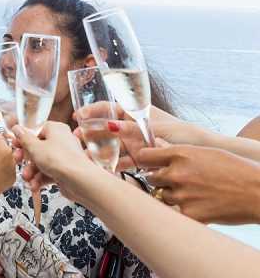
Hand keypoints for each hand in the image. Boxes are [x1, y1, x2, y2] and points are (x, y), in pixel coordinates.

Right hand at [12, 122, 95, 200]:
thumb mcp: (35, 147)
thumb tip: (17, 128)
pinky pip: (49, 172)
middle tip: (18, 161)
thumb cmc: (60, 160)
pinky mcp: (65, 171)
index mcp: (56, 129)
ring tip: (27, 178)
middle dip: (26, 159)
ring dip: (32, 171)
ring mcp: (64, 157)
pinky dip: (40, 179)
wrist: (78, 180)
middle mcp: (61, 141)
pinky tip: (35, 185)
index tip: (15, 145)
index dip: (24, 139)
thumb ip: (24, 138)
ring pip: (42, 162)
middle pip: (38, 148)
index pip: (36, 131)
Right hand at [75, 116, 210, 170]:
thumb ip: (132, 128)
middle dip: (89, 132)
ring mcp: (134, 142)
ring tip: (84, 157)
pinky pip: (121, 161)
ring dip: (97, 151)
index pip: (107, 108)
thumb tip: (110, 125)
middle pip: (105, 128)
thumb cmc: (181, 133)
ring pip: (110, 145)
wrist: (201, 153)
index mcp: (134, 112)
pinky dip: (111, 165)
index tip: (78, 116)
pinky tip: (101, 169)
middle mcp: (131, 127)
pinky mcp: (138, 159)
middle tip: (75, 139)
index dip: (91, 111)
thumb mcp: (154, 127)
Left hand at [139, 144, 259, 223]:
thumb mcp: (206, 152)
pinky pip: (173, 212)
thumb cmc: (235, 169)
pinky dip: (182, 211)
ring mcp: (181, 195)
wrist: (258, 192)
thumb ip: (178, 152)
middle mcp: (176, 173)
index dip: (146, 161)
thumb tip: (156, 146)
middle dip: (160, 180)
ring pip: (161, 196)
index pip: (144, 157)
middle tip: (177, 182)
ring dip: (172, 196)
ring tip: (193, 195)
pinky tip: (198, 206)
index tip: (149, 165)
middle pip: (150, 178)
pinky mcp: (188, 214)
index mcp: (180, 154)